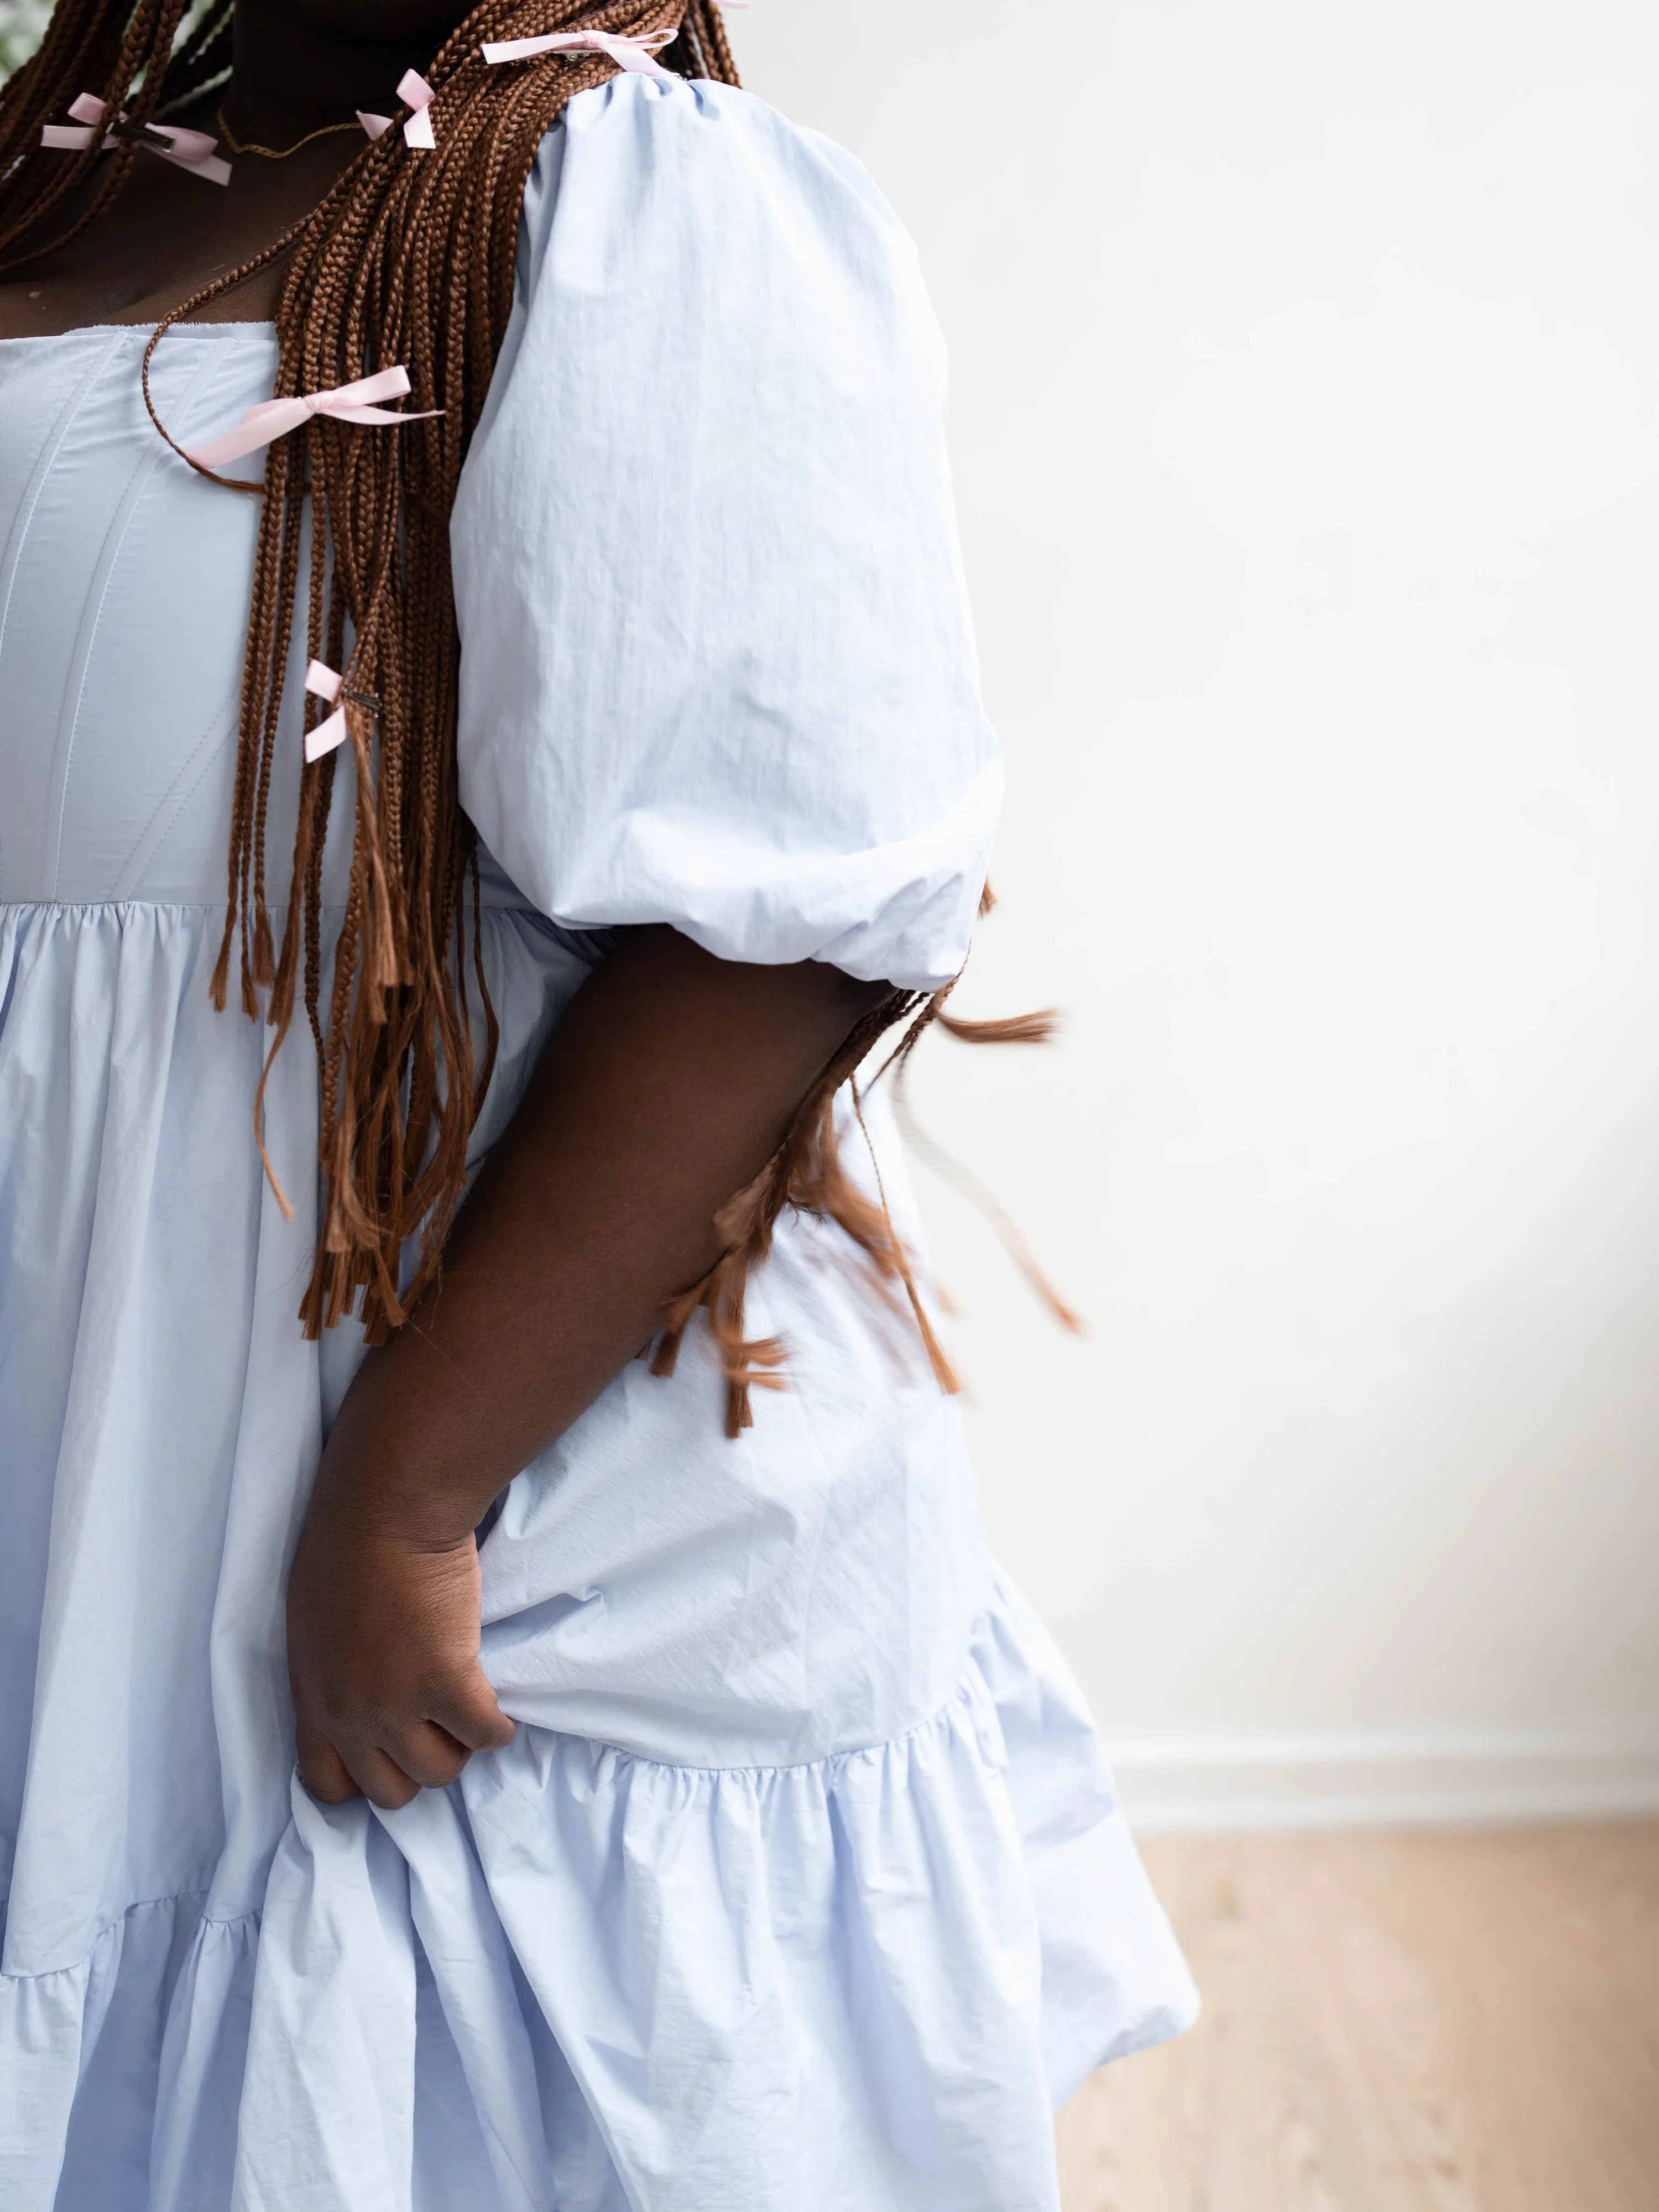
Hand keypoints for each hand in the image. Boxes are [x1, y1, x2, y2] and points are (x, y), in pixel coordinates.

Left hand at [286, 1502, 514, 1809]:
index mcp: (312, 1699)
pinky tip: (497, 1707)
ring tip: (466, 1711)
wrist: (385, 1511)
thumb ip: (332, 1670)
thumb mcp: (315, 1624)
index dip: (363, 1780)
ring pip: (439, 1773)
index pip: (326, 1784)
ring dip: (457, 1746)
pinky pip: (485, 1735)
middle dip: (416, 1765)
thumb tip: (361, 1688)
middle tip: (435, 1726)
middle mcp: (349, 1715)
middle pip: (390, 1791)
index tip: (389, 1755)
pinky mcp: (448, 1685)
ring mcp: (397, 1705)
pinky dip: (497, 1727)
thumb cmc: (347, 1546)